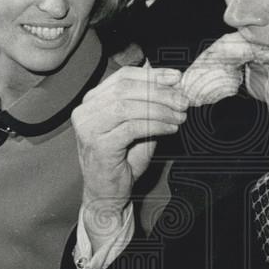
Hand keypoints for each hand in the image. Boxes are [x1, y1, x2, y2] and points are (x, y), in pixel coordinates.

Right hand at [71, 65, 186, 242]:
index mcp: (93, 100)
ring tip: (179, 116)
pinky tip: (170, 129)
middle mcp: (86, 110)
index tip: (177, 78)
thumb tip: (174, 85)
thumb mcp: (138, 126)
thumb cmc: (123, 160)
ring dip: (160, 109)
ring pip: (128, 106)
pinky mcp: (98, 145)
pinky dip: (155, 125)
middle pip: (126, 88)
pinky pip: (131, 127)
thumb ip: (149, 105)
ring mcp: (89, 127)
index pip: (124, 76)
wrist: (107, 194)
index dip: (153, 75)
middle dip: (160, 92)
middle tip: (183, 100)